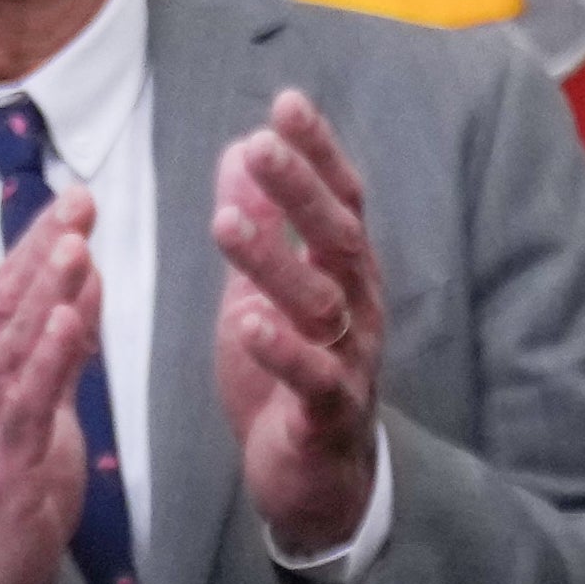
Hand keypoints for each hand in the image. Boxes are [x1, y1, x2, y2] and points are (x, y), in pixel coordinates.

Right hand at [0, 191, 100, 583]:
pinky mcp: (1, 461)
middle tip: (80, 201)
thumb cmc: (9, 494)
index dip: (39, 243)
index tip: (75, 201)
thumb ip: (59, 355)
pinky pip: (27, 400)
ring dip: (44, 291)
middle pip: (5, 304)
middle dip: (43, 249)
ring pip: (12, 343)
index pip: (5, 291)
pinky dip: (46, 356)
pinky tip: (64, 320)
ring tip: (75, 245)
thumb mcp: (39, 414)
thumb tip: (80, 291)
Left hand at [213, 90, 385, 558]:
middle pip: (339, 239)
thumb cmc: (288, 378)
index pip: (340, 200)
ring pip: (321, 304)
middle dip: (301, 191)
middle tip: (262, 144)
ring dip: (274, 262)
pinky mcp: (328, 415)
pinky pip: (311, 379)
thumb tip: (241, 149)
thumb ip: (258, 225)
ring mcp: (349, 362)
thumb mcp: (262, 291)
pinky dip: (281, 351)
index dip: (318, 153)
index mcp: (345, 273)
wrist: (315, 480)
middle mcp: (358, 309)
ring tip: (226, 225)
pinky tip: (247, 323)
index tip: (286, 103)